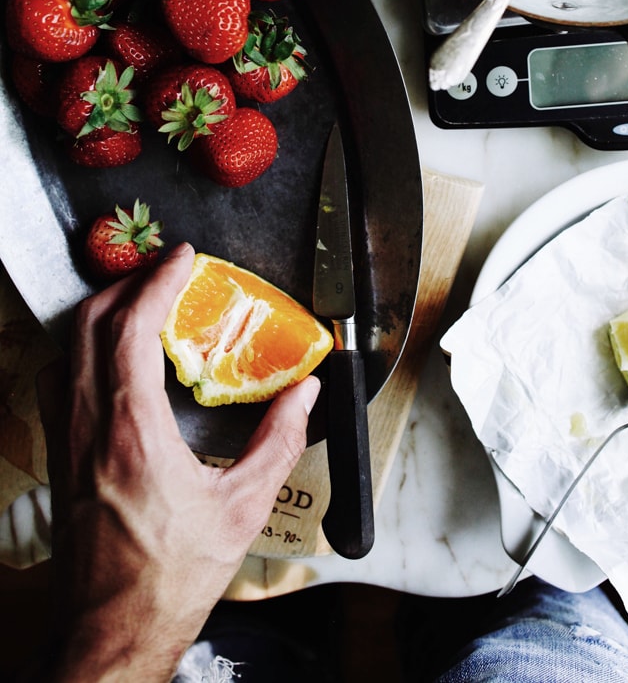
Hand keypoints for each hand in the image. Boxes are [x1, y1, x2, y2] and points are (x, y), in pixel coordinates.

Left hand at [33, 243, 319, 681]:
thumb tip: (306, 393)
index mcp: (131, 429)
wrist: (109, 631)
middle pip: (91, 322)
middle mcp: (87, 424)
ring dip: (104, 311)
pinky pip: (61, 376)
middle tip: (167, 272)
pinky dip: (86, 346)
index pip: (132, 326)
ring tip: (144, 303)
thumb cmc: (169, 577)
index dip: (158, 281)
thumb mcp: (242, 509)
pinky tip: (114, 359)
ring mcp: (65, 438)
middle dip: (128, 283)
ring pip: (69, 346)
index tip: (184, 258)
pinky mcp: (59, 455)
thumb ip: (278, 441)